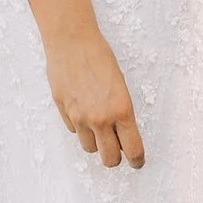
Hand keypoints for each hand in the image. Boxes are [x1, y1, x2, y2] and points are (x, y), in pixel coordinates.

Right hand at [45, 26, 144, 168]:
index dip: (137, 160)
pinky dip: (81, 128)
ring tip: (100, 129)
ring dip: (96, 143)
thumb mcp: (120, 84)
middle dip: (116, 157)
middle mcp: (101, 119)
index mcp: (122, 110)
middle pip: (110, 159)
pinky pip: (75, 131)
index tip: (138, 161)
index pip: (133, 149)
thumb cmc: (100, 56)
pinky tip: (83, 111)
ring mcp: (80, 118)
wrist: (72, 41)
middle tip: (119, 150)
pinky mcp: (64, 113)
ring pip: (90, 148)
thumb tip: (122, 132)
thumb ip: (121, 111)